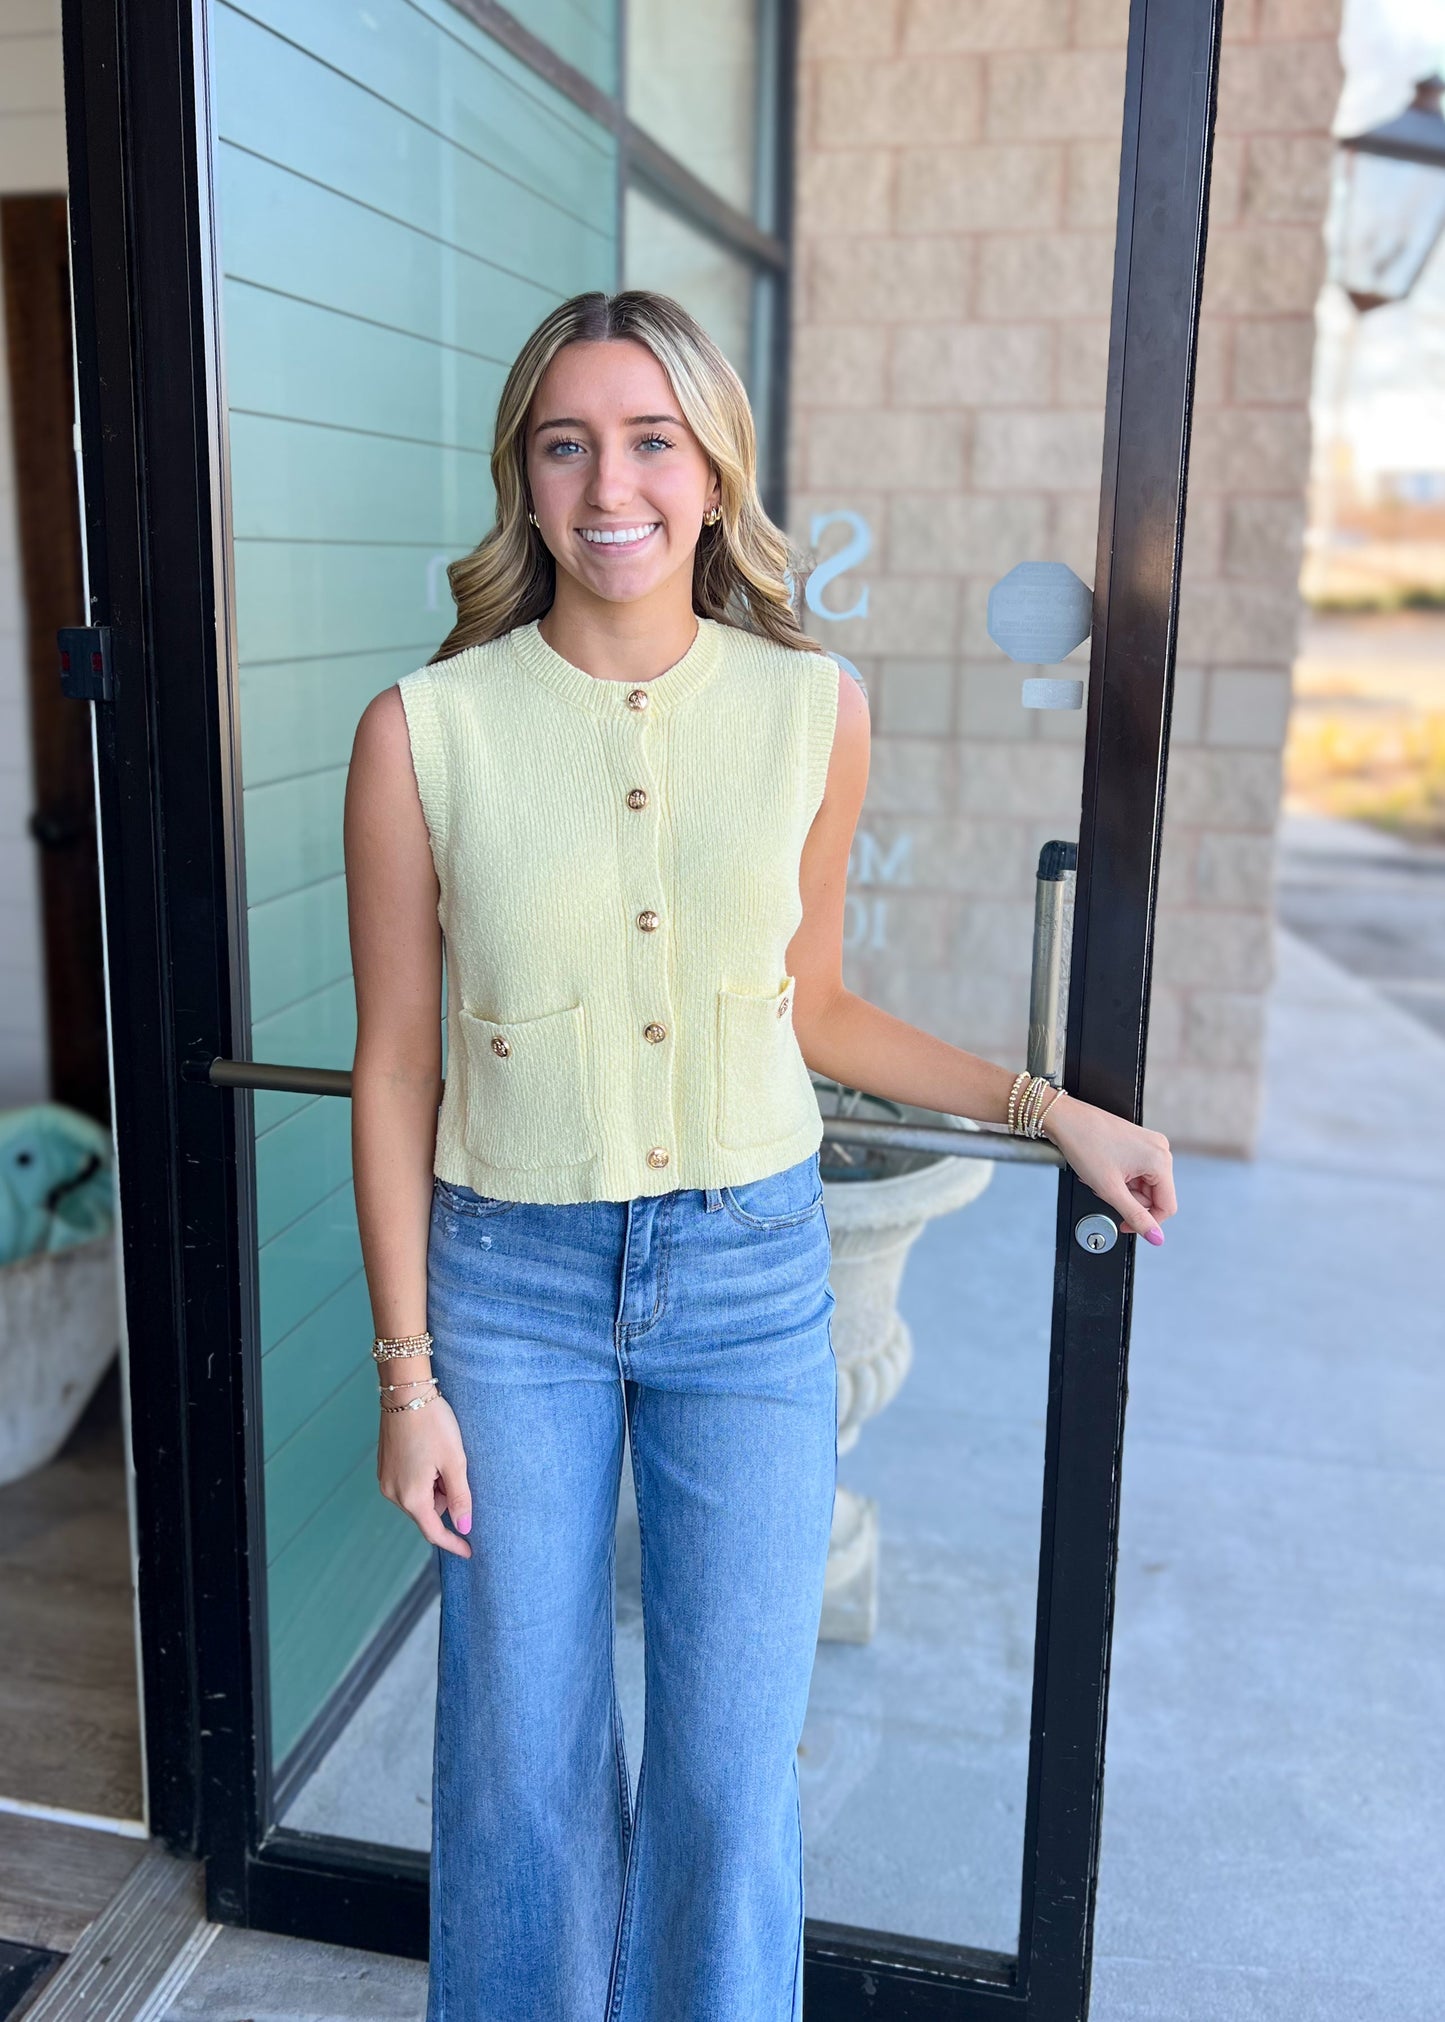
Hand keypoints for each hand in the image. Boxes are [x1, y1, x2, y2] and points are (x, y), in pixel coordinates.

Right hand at [378, 1390, 472, 1556]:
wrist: (405, 1392)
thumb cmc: (433, 1425)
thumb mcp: (455, 1462)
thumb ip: (460, 1497)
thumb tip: (465, 1526)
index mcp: (411, 1497)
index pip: (434, 1532)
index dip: (454, 1543)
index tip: (470, 1552)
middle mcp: (393, 1493)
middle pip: (427, 1512)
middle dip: (445, 1499)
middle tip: (454, 1468)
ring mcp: (385, 1479)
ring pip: (418, 1497)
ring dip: (434, 1487)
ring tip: (442, 1455)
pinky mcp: (385, 1466)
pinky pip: (408, 1484)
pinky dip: (424, 1477)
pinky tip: (430, 1452)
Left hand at [1039, 1090, 1176, 1245]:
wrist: (1064, 1118)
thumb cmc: (1084, 1143)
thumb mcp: (1110, 1189)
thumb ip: (1135, 1216)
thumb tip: (1155, 1237)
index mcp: (1160, 1160)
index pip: (1166, 1206)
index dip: (1146, 1222)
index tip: (1125, 1225)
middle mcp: (1160, 1150)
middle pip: (1153, 1195)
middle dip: (1127, 1199)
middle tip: (1104, 1191)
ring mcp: (1149, 1144)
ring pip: (1142, 1184)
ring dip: (1121, 1189)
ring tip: (1100, 1178)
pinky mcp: (1137, 1142)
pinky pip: (1135, 1171)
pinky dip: (1119, 1177)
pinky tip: (1102, 1171)